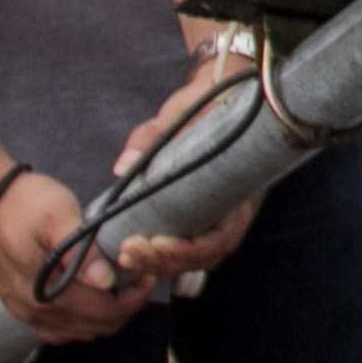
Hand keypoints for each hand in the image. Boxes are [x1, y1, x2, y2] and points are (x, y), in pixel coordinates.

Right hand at [0, 168, 149, 342]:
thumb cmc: (22, 203)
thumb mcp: (58, 216)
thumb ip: (81, 251)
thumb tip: (105, 280)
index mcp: (46, 295)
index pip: (107, 314)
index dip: (136, 296)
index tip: (147, 272)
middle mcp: (34, 312)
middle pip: (97, 327)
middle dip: (125, 305)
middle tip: (137, 276)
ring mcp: (24, 312)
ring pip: (79, 331)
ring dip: (105, 313)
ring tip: (118, 282)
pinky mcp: (19, 304)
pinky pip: (58, 328)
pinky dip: (81, 318)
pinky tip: (90, 294)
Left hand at [105, 56, 262, 284]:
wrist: (219, 98)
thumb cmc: (204, 107)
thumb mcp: (179, 115)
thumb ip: (150, 137)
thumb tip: (122, 165)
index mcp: (239, 190)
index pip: (222, 237)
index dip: (192, 249)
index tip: (160, 243)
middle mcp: (233, 211)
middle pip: (205, 256)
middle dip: (166, 262)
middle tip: (130, 252)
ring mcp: (218, 217)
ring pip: (196, 258)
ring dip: (160, 264)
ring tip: (127, 257)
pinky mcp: (201, 218)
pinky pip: (188, 248)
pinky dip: (163, 257)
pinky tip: (136, 256)